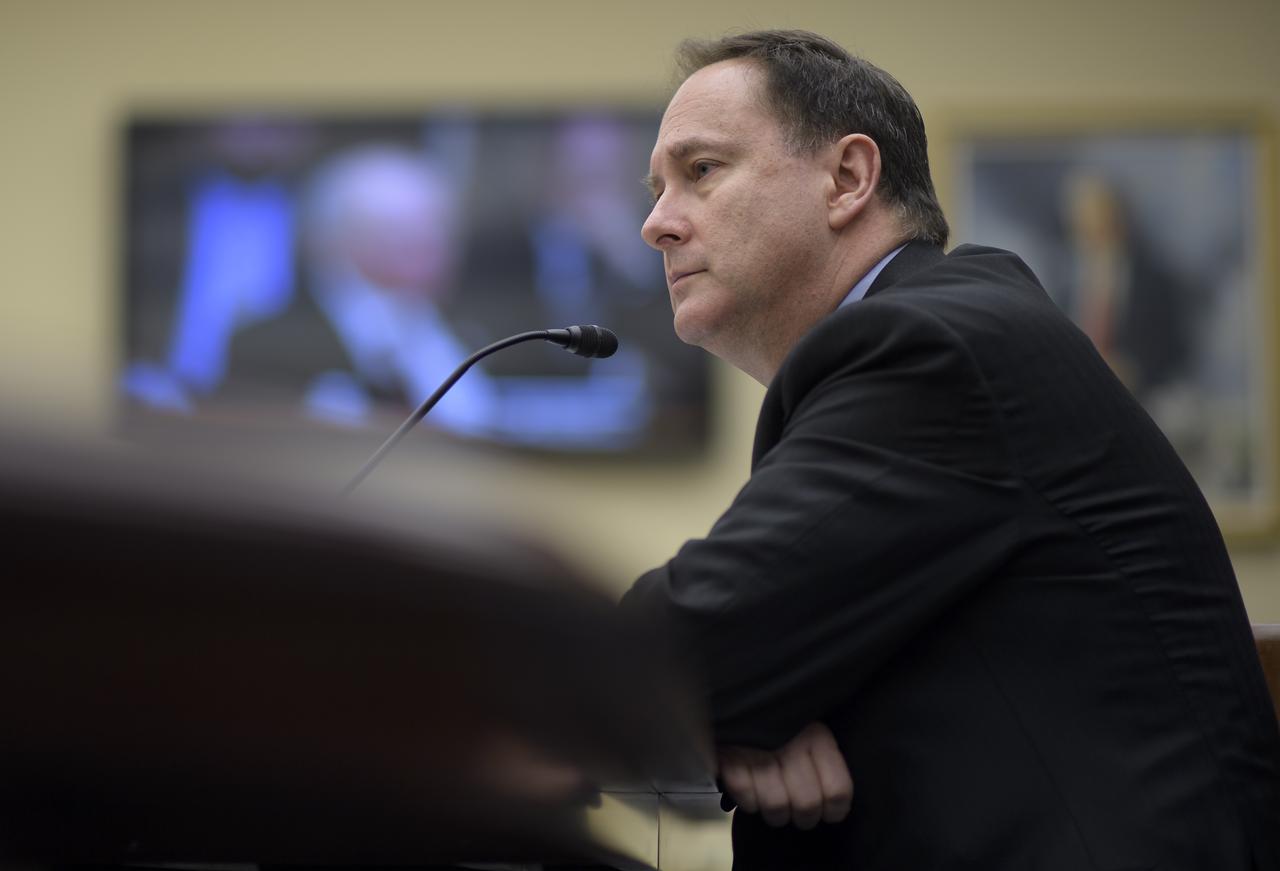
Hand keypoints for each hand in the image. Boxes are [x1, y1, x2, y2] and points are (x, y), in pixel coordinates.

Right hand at [717, 721, 853, 829]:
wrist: (739, 697)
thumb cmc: (782, 723)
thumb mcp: (812, 730)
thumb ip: (826, 762)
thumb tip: (837, 802)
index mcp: (817, 736)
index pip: (837, 791)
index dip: (835, 811)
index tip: (828, 811)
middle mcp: (792, 745)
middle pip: (807, 805)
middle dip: (804, 817)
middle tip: (799, 811)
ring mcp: (759, 753)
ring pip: (777, 807)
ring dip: (776, 813)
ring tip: (775, 802)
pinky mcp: (731, 760)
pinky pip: (747, 800)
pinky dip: (750, 802)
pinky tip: (753, 789)